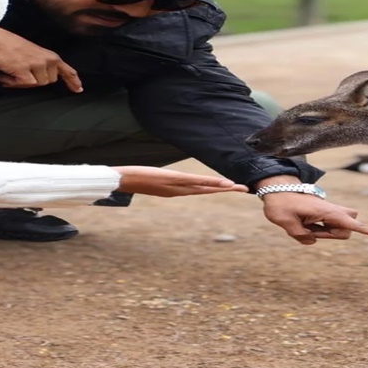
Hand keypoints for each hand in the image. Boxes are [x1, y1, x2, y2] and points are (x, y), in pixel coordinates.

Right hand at [0, 27, 82, 91]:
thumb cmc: (3, 44)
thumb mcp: (28, 51)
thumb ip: (38, 63)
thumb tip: (38, 79)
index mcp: (47, 53)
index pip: (66, 68)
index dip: (73, 80)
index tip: (79, 90)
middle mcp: (46, 58)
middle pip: (49, 81)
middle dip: (34, 81)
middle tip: (18, 73)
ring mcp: (36, 64)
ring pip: (37, 84)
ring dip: (21, 82)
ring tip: (8, 72)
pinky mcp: (24, 70)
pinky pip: (24, 85)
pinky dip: (12, 83)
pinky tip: (2, 75)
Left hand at [114, 166, 248, 197]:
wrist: (122, 180)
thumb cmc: (134, 178)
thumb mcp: (151, 178)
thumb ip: (161, 179)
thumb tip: (165, 176)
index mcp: (175, 190)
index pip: (200, 190)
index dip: (216, 189)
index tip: (231, 188)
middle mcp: (179, 191)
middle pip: (207, 190)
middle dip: (226, 190)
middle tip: (245, 189)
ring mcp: (177, 186)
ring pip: (204, 187)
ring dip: (222, 187)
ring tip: (238, 187)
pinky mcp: (173, 180)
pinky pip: (195, 182)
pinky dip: (209, 182)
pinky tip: (220, 183)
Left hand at [260, 192, 367, 244]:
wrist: (277, 189)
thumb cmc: (281, 203)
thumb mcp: (285, 223)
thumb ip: (300, 237)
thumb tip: (312, 240)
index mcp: (329, 212)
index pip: (357, 225)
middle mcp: (335, 211)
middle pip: (345, 233)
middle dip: (328, 235)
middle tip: (305, 227)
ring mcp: (332, 212)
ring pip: (337, 232)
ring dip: (322, 233)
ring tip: (303, 222)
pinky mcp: (326, 215)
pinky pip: (327, 229)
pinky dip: (317, 230)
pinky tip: (303, 222)